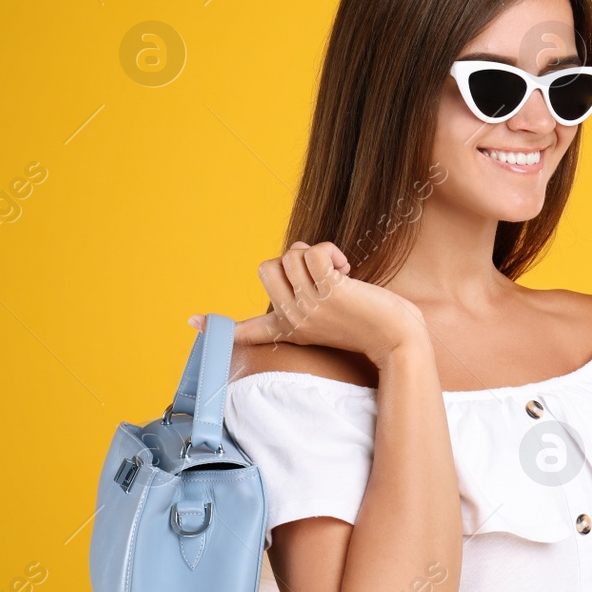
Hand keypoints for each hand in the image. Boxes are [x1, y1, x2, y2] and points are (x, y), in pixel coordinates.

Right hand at [191, 241, 425, 364]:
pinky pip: (313, 252)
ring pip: (290, 255)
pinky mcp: (328, 292)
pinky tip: (346, 270)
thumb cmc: (371, 324)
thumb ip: (306, 299)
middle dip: (295, 258)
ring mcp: (308, 307)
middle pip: (267, 266)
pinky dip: (329, 251)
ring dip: (317, 253)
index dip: (218, 327)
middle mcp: (292, 319)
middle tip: (323, 273)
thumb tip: (286, 268)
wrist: (398, 340)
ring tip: (339, 274)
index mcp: (289, 327)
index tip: (192, 324)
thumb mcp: (329, 317)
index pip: (246, 329)